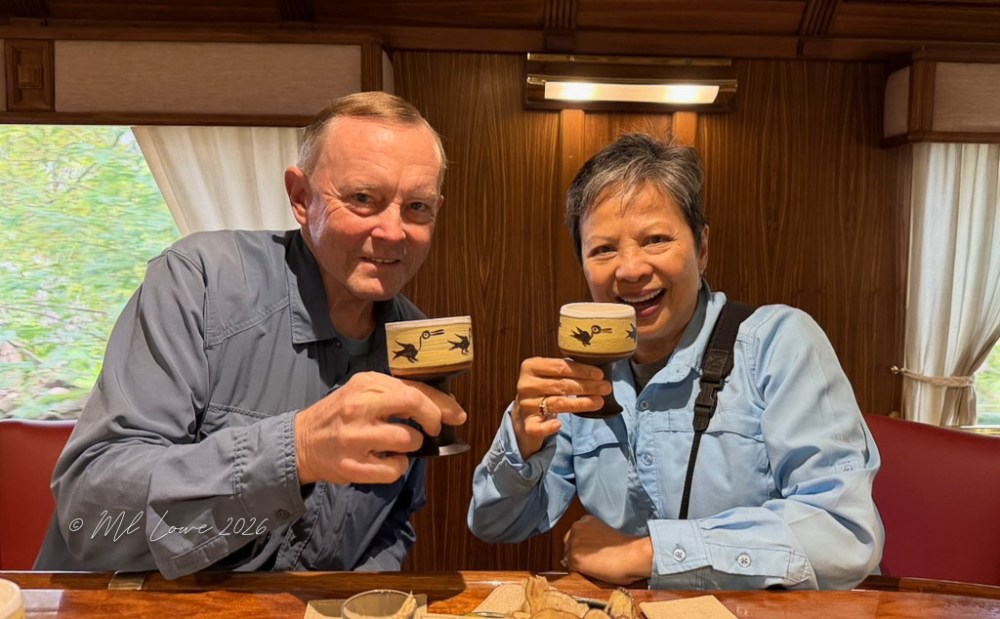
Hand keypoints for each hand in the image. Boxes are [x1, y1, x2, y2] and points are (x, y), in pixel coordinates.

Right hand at [294, 371, 466, 484]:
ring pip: (408, 440)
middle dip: (433, 419)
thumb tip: (443, 407)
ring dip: (411, 446)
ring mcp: (355, 437)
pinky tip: (386, 461)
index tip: (456, 414)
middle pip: (414, 404)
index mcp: (366, 385)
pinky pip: (394, 469)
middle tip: (432, 430)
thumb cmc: (340, 416)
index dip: (441, 403)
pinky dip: (397, 467)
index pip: (413, 389)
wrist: (301, 441)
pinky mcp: (352, 465)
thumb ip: (396, 395)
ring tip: (398, 445)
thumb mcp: (363, 393)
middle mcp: (360, 406)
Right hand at [511, 357, 610, 458]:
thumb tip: (598, 371)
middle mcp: (526, 384)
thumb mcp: (550, 374)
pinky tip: (559, 424)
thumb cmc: (544, 389)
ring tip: (599, 401)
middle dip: (587, 386)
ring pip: (557, 403)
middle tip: (606, 388)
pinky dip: (548, 426)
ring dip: (581, 403)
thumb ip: (566, 369)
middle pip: (561, 385)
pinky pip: (537, 427)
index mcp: (531, 366)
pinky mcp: (527, 424)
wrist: (524, 412)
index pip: (560, 367)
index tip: (600, 374)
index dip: (582, 370)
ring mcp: (525, 405)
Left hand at [562, 515, 652, 585]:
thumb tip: (586, 550)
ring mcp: (573, 542)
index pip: (574, 535)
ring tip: (596, 567)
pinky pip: (572, 568)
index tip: (590, 552)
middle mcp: (576, 528)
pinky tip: (594, 571)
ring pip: (569, 557)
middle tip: (592, 561)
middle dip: (577, 554)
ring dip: (579, 563)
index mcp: (585, 520)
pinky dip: (581, 572)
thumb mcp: (605, 533)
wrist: (632, 554)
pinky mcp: (574, 557)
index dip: (582, 546)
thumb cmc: (626, 547)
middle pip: (568, 545)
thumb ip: (592, 538)